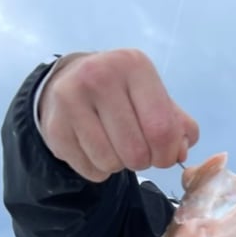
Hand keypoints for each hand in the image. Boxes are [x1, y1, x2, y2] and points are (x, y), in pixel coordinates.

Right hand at [38, 49, 199, 181]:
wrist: (72, 81)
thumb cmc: (124, 95)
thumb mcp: (155, 98)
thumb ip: (178, 125)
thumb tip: (180, 151)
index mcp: (134, 66)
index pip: (162, 130)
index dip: (167, 155)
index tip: (163, 155)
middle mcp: (99, 76)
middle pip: (136, 152)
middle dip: (142, 161)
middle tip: (136, 150)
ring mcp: (71, 99)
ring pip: (111, 163)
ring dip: (118, 166)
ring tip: (114, 145)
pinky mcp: (55, 125)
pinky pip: (90, 170)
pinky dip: (98, 170)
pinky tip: (95, 148)